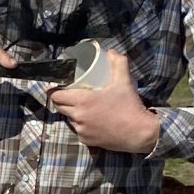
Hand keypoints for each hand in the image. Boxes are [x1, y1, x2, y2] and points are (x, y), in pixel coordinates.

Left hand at [48, 51, 162, 153]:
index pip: (56, 96)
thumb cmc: (129, 106)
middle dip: (61, 100)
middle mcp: (78, 117)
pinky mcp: (86, 141)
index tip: (56, 87)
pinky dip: (81, 125)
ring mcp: (81, 130)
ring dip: (72, 113)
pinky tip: (90, 120)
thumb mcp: (124, 81)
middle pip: (59, 107)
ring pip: (69, 119)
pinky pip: (78, 130)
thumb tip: (112, 52)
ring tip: (81, 107)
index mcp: (83, 101)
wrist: (139, 133)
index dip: (53, 91)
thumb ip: (118, 63)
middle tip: (69, 94)